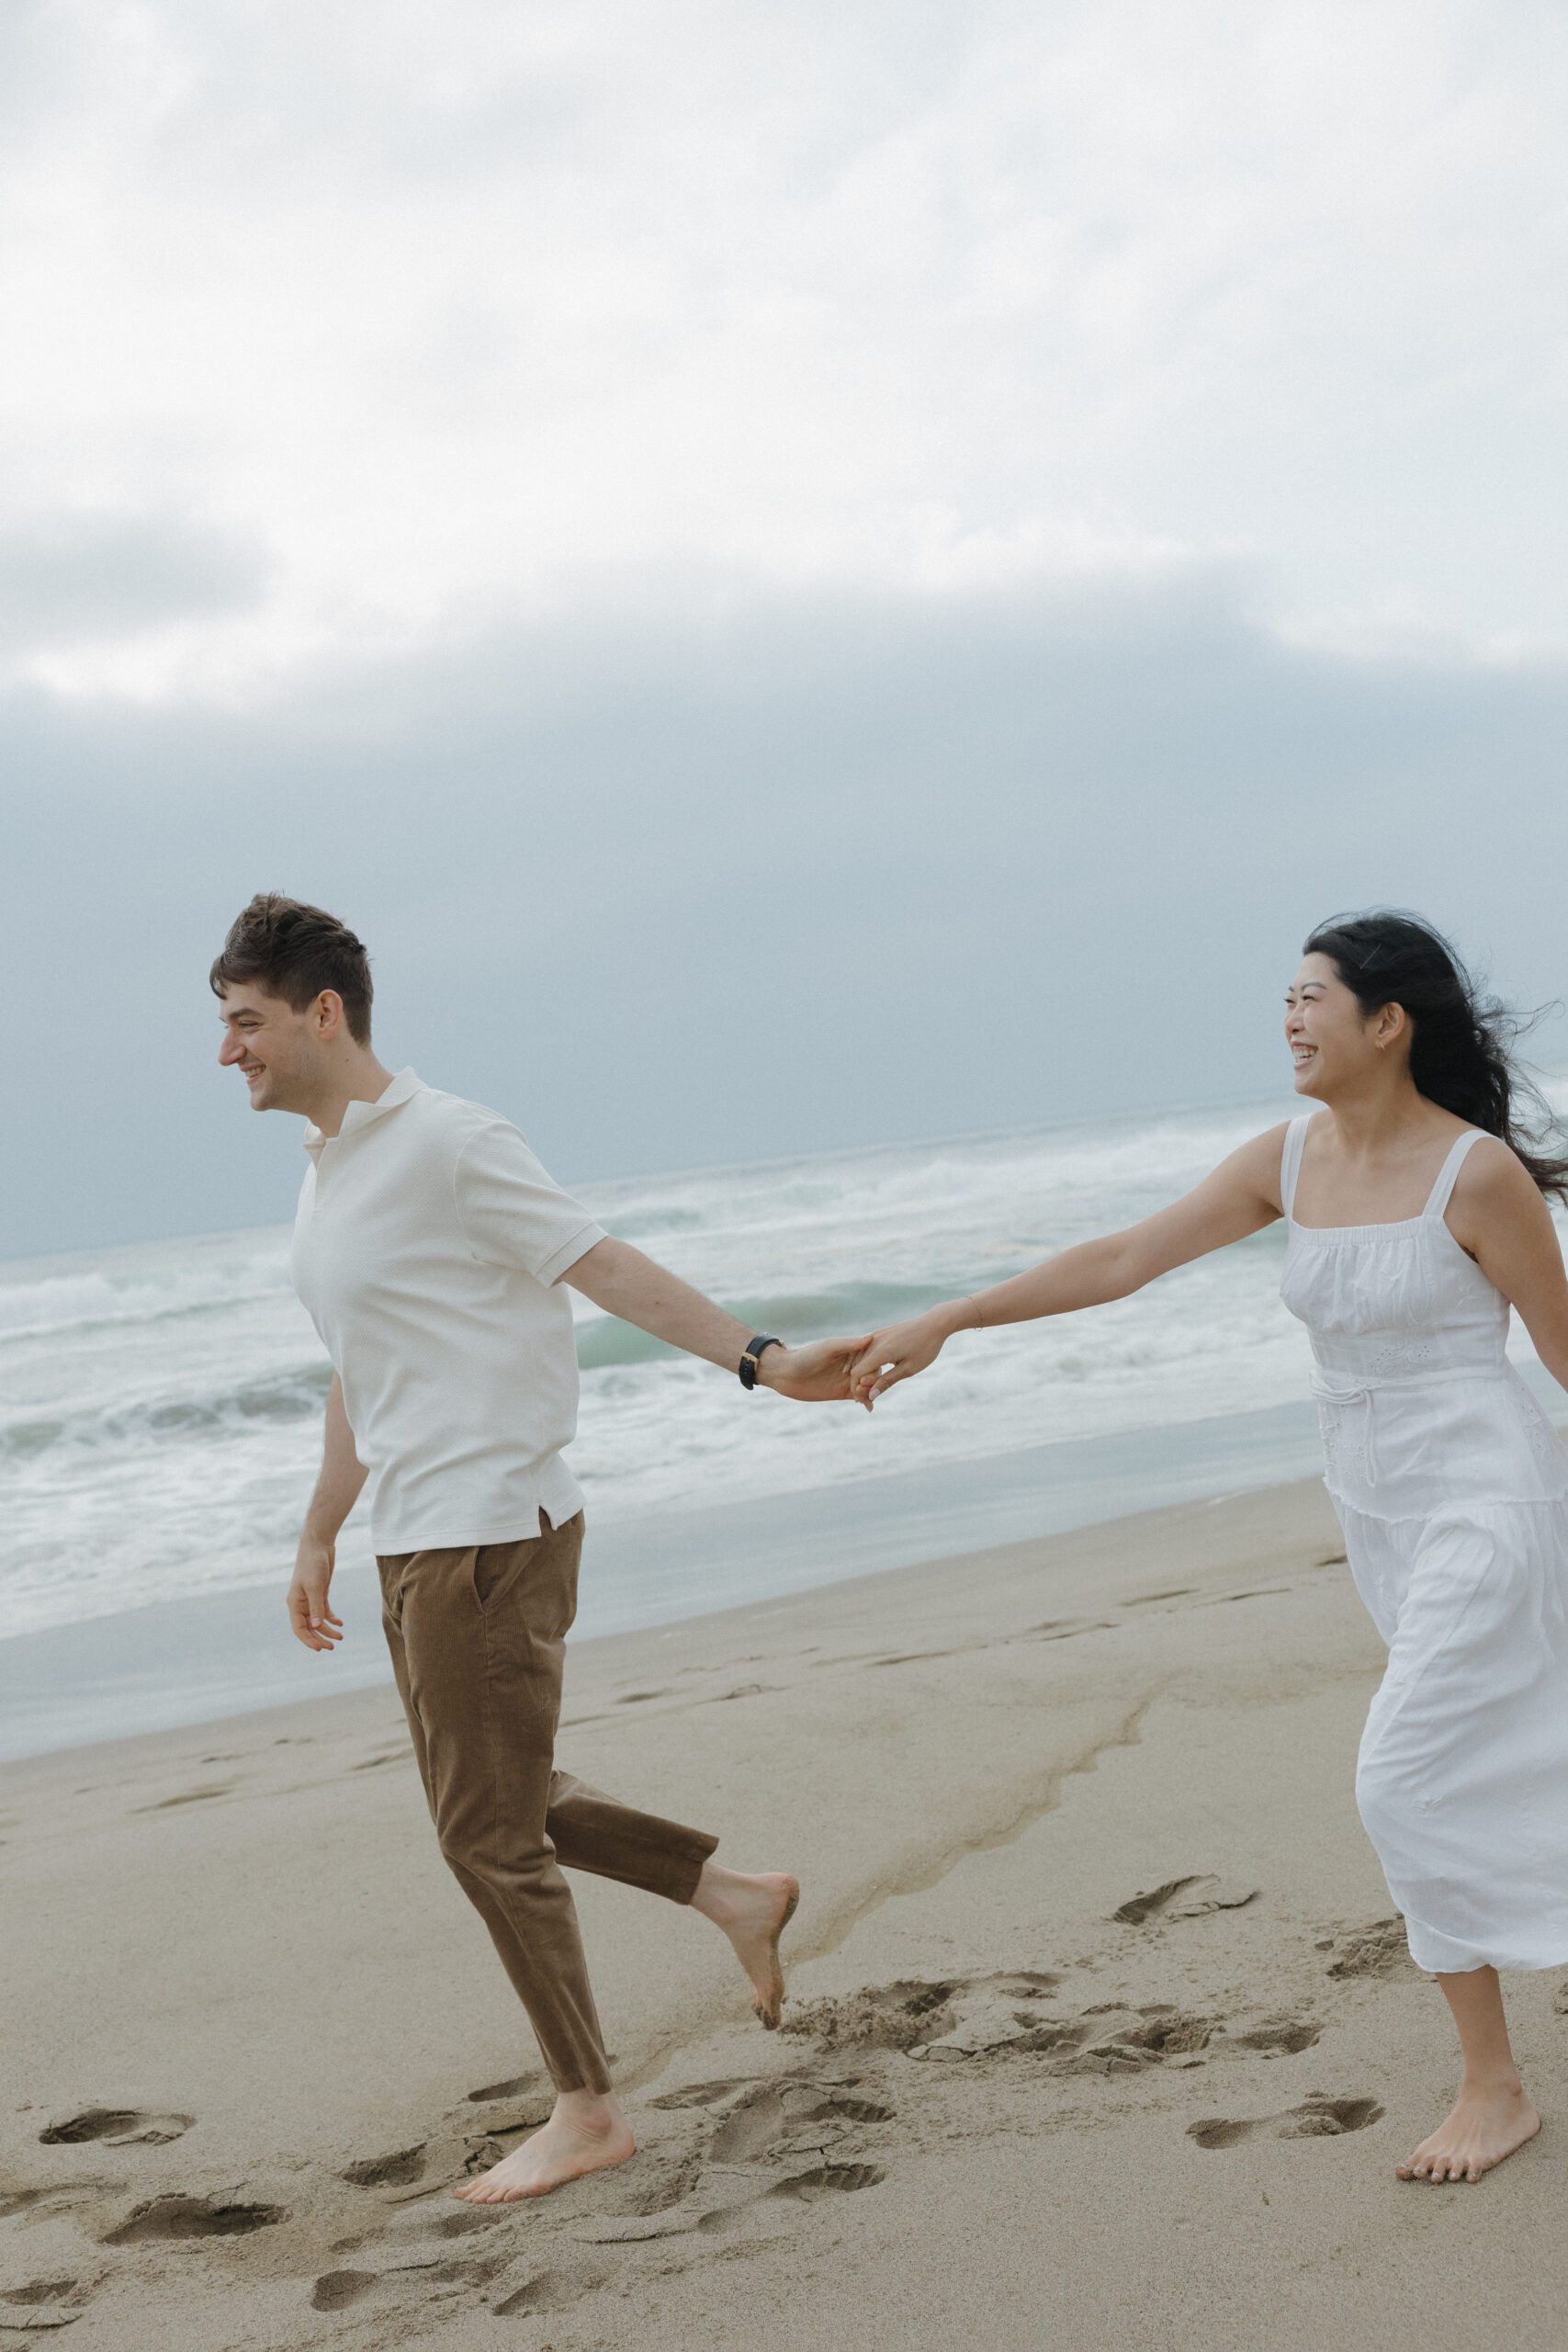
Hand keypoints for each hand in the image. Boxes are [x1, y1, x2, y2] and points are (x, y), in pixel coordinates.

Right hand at [288, 1534, 344, 1651]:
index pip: (299, 1628)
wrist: (318, 1545)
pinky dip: (331, 1618)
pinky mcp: (320, 1593)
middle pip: (309, 1627)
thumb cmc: (313, 1564)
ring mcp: (310, 1599)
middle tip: (333, 1646)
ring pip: (317, 1620)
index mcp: (294, 1604)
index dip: (309, 1640)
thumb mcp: (315, 1586)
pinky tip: (340, 1623)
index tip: (321, 1648)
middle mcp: (300, 1604)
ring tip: (341, 1637)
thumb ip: (315, 1607)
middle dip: (320, 1637)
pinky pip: (324, 1611)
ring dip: (328, 1629)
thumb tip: (315, 1626)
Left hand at [756, 1335, 873, 1403]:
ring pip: (868, 1385)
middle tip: (865, 1387)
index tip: (868, 1372)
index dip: (874, 1365)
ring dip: (871, 1392)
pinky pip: (859, 1397)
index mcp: (850, 1350)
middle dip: (873, 1380)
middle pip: (873, 1372)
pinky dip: (866, 1402)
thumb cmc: (805, 1356)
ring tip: (865, 1398)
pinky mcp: (842, 1393)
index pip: (872, 1356)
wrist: (786, 1374)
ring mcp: (848, 1379)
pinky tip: (868, 1407)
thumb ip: (848, 1344)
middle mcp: (852, 1364)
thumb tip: (870, 1337)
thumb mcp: (827, 1348)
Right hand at [849, 1308, 958, 1404]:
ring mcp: (875, 1335)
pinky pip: (865, 1349)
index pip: (857, 1374)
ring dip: (861, 1374)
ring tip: (870, 1390)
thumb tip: (871, 1396)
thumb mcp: (908, 1369)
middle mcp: (873, 1341)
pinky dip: (865, 1363)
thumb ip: (887, 1381)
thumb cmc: (925, 1348)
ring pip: (858, 1358)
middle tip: (868, 1401)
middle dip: (858, 1384)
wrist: (934, 1323)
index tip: (867, 1402)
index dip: (858, 1390)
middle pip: (855, 1366)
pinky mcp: (879, 1332)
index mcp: (880, 1351)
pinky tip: (871, 1374)